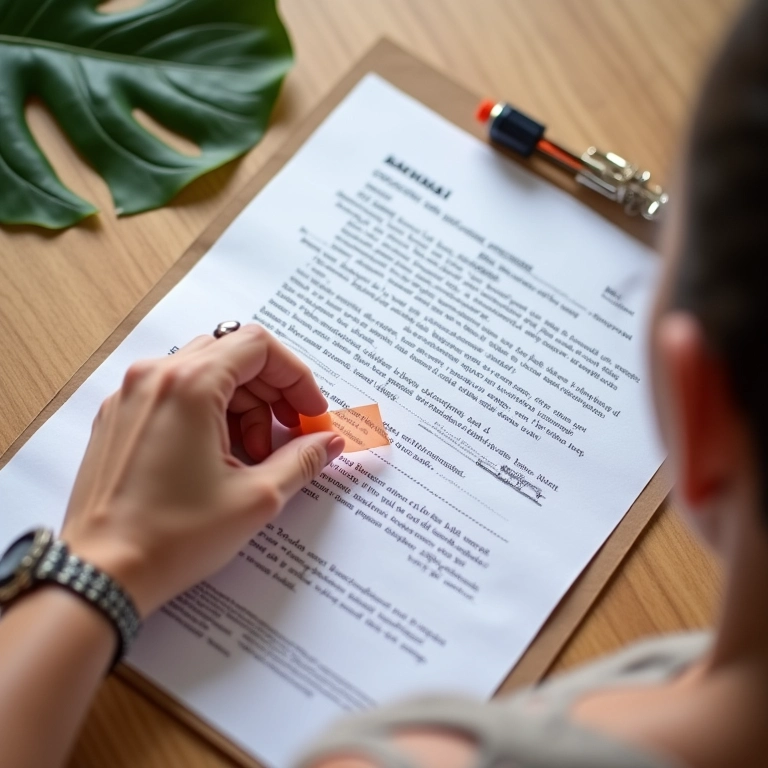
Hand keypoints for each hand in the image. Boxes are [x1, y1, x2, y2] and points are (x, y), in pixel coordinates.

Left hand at [60, 325, 344, 617]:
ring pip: (205, 374)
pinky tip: (219, 458)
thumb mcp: (256, 497)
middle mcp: (154, 377)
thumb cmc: (171, 537)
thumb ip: (302, 460)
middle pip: (233, 356)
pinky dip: (209, 413)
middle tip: (290, 436)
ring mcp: (131, 395)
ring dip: (242, 406)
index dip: (296, 376)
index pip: (258, 346)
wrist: (102, 573)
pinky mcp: (119, 417)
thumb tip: (328, 442)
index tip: (310, 412)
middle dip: (271, 394)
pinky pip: (176, 394)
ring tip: (253, 457)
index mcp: (189, 385)